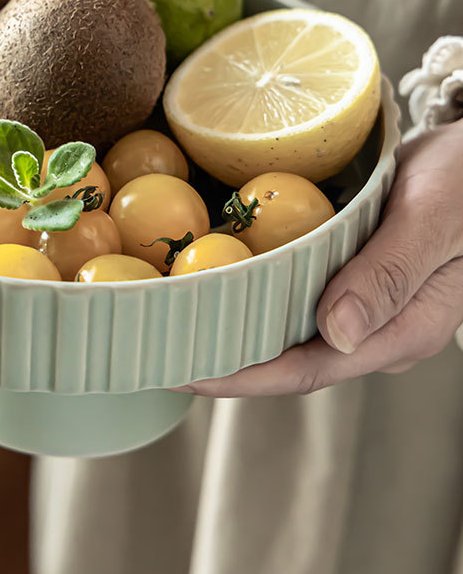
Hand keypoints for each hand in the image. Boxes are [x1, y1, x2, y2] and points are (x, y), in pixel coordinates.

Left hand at [176, 119, 462, 396]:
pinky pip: (292, 294)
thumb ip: (390, 273)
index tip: (183, 371)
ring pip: (285, 329)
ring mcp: (362, 304)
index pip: (309, 369)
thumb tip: (335, 335)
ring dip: (229, 327)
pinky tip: (211, 281)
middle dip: (223, 360)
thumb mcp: (435, 216)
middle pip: (289, 358)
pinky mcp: (349, 276)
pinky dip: (248, 292)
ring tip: (170, 320)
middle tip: (158, 347)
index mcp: (402, 329)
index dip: (242, 376)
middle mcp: (376, 328)